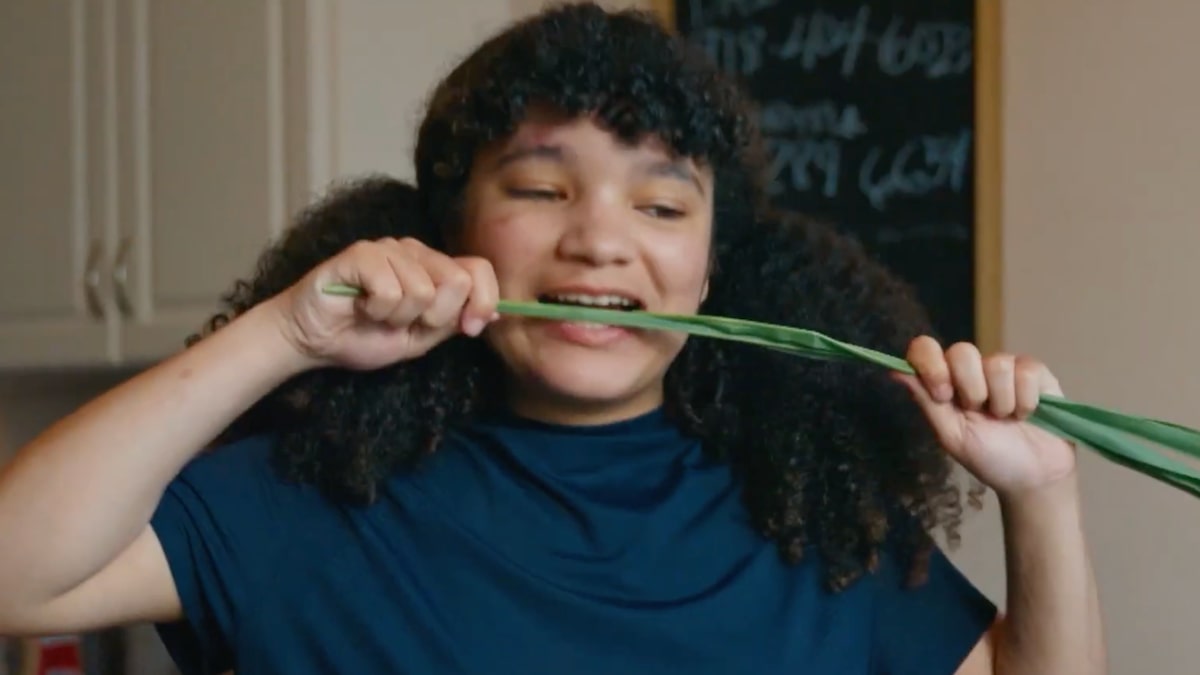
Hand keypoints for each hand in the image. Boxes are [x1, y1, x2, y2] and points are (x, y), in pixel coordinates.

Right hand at [268, 237, 499, 370]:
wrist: (313, 341)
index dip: (483, 301)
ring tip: (376, 315)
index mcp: (434, 268)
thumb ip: (453, 323)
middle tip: (405, 323)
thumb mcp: (420, 340)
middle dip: (435, 317)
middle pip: (456, 280)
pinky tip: (361, 307)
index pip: (479, 269)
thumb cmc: (363, 336)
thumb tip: (495, 314)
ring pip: (423, 289)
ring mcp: (388, 248)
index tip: (470, 328)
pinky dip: (377, 310)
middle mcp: (415, 252)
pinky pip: (390, 288)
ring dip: (398, 318)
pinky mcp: (361, 253)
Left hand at [894, 337, 1077, 499]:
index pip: (925, 349)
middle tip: (979, 413)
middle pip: (962, 351)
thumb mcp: (952, 435)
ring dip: (1002, 401)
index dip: (930, 364)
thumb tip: (893, 372)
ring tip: (1006, 419)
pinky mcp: (1035, 372)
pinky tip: (1027, 414)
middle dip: (972, 390)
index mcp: (945, 383)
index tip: (943, 395)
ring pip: (997, 363)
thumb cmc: (989, 459)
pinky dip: (1026, 400)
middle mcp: (971, 370)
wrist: (1034, 479)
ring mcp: (1004, 368)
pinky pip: (1027, 370)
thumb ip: (927, 402)